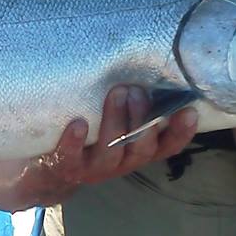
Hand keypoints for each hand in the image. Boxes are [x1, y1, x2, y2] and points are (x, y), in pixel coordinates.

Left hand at [0, 85, 197, 209]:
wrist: (45, 172)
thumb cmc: (87, 137)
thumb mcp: (113, 125)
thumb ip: (130, 105)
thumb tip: (147, 63)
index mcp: (135, 152)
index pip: (166, 146)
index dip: (180, 132)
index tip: (190, 110)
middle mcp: (119, 163)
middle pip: (140, 148)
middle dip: (142, 120)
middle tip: (137, 91)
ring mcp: (92, 169)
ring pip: (111, 151)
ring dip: (116, 122)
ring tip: (116, 92)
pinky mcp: (65, 167)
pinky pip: (71, 157)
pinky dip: (75, 141)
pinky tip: (77, 123)